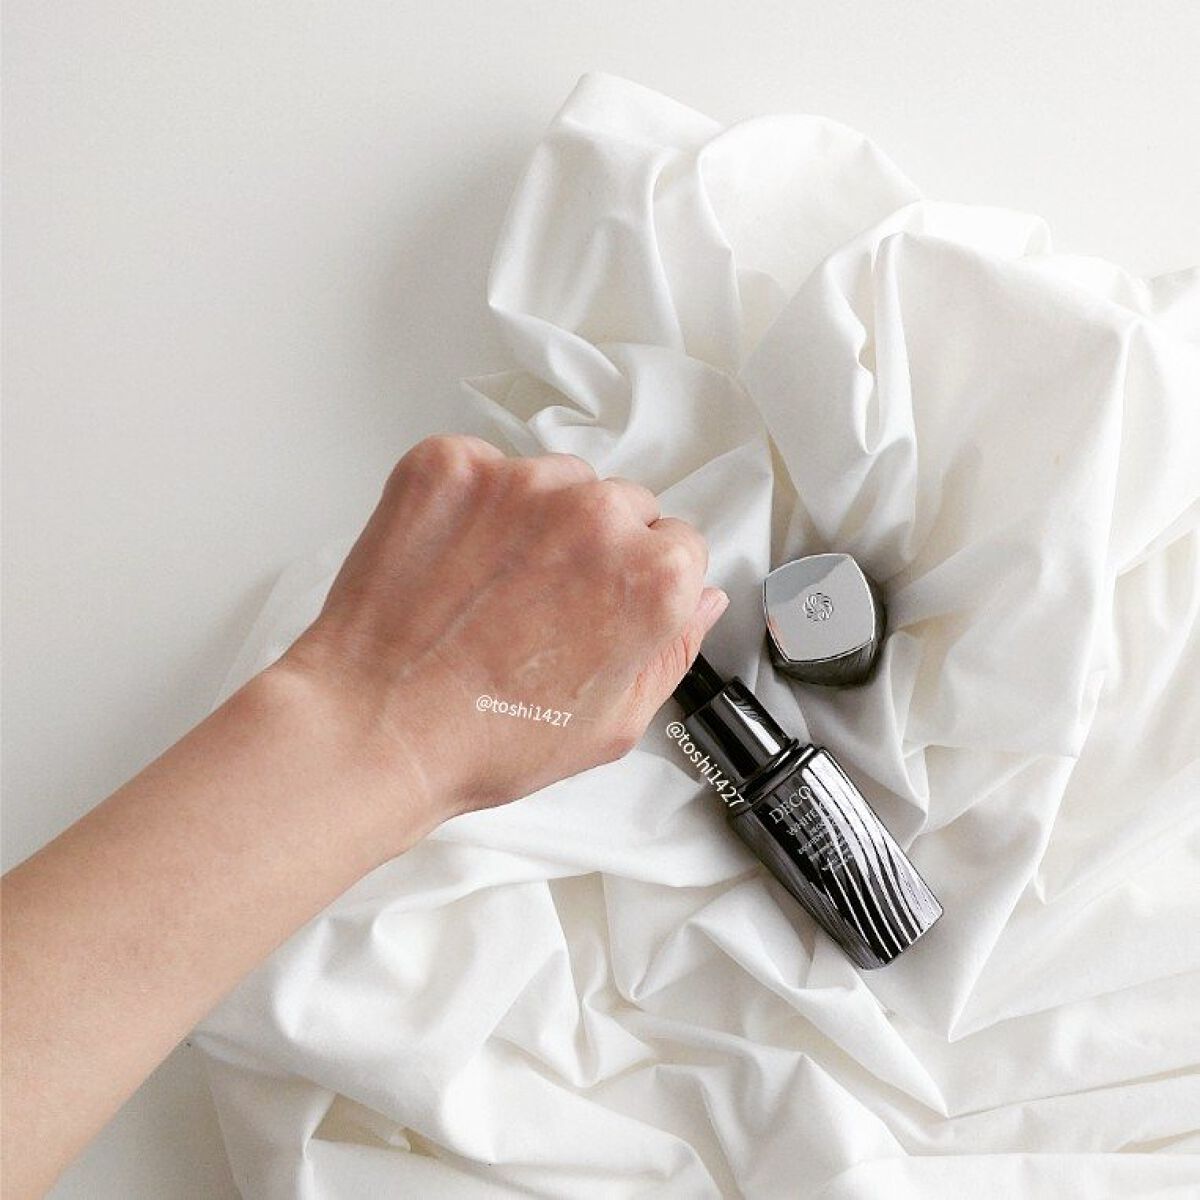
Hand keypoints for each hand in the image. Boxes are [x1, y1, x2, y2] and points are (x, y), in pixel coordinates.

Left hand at [279, 435, 727, 839]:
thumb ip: (673, 650)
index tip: (606, 606)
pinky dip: (471, 505)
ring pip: (555, 480)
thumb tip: (699, 601)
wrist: (374, 727)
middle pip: (622, 505)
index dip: (643, 582)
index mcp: (652, 578)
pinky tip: (452, 563)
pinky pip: (484, 468)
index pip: (679, 543)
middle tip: (543, 604)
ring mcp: (519, 483)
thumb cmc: (486, 738)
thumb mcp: (613, 724)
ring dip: (536, 519)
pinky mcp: (450, 467)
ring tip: (492, 587)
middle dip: (594, 547)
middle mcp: (596, 516)